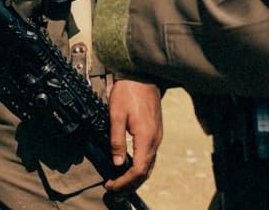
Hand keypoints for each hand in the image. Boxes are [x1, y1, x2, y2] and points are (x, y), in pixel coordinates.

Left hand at [104, 78, 162, 192]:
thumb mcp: (116, 114)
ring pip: (148, 166)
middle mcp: (155, 141)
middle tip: (114, 192)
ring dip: (134, 178)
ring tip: (119, 184)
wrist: (142, 76)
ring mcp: (157, 137)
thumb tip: (117, 162)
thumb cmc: (127, 92)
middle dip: (130, 185)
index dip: (125, 182)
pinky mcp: (155, 133)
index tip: (111, 186)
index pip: (138, 170)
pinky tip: (129, 168)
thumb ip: (116, 139)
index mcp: (146, 139)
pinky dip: (139, 167)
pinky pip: (149, 156)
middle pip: (145, 172)